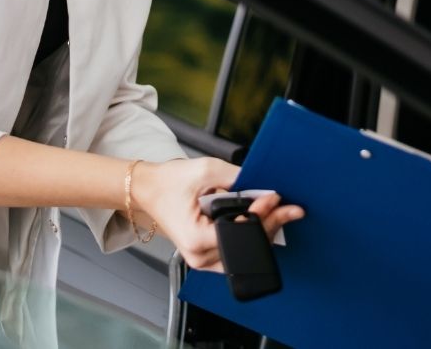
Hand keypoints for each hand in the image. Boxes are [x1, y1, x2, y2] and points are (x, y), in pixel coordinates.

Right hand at [130, 157, 304, 271]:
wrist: (148, 189)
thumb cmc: (169, 183)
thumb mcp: (206, 170)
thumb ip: (238, 179)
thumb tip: (265, 189)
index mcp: (197, 239)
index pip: (242, 232)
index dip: (263, 215)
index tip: (274, 198)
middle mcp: (200, 256)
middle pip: (249, 247)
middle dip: (269, 223)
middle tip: (281, 203)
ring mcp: (204, 260)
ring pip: (246, 252)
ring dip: (262, 230)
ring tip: (269, 208)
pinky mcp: (207, 256)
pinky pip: (237, 250)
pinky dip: (249, 234)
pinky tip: (255, 217)